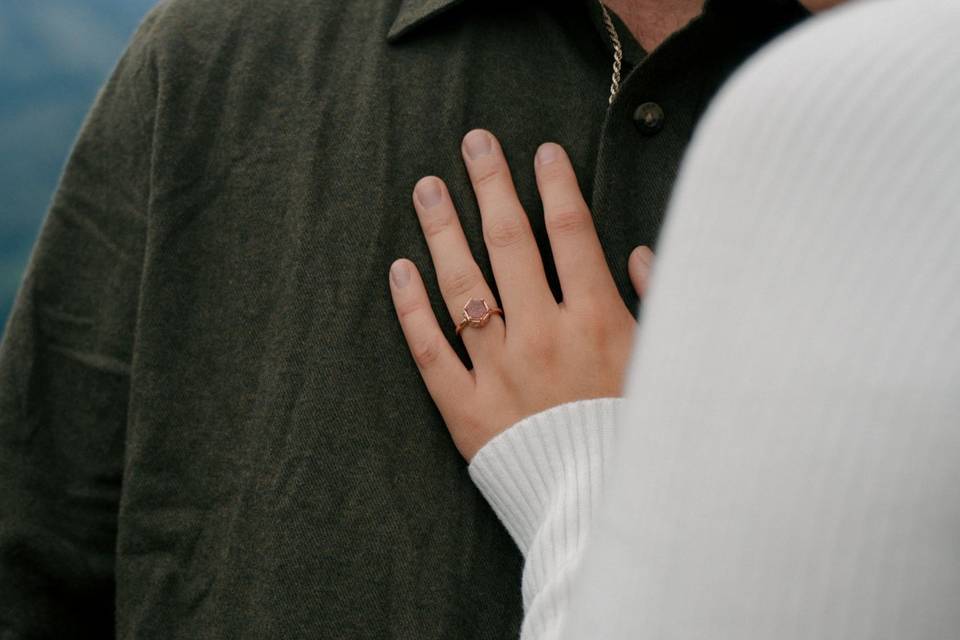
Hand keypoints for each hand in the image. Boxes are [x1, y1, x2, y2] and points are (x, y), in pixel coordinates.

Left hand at [390, 130, 652, 459]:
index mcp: (597, 321)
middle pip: (511, 244)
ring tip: (427, 189)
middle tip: (473, 143)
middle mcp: (543, 336)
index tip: (541, 151)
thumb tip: (639, 253)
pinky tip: (399, 269)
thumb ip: (655, 305)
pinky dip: (411, 308)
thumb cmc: (638, 437)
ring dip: (443, 231)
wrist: (606, 511)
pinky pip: (429, 351)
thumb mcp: (666, 367)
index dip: (556, 185)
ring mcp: (500, 371)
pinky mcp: (467, 410)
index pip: (571, 233)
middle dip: (492, 186)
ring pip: (462, 286)